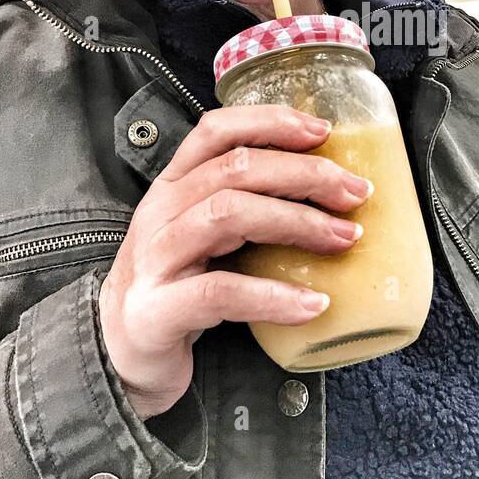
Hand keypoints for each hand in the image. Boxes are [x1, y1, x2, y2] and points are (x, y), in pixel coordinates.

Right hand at [98, 104, 371, 418]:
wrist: (122, 356)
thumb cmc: (180, 287)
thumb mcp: (208, 236)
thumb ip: (250, 208)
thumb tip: (335, 192)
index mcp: (174, 186)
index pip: (216, 131)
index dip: (271, 122)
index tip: (324, 132)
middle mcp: (160, 212)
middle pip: (235, 169)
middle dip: (304, 174)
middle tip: (356, 193)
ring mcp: (154, 259)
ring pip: (227, 215)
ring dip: (296, 222)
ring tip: (345, 239)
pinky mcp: (157, 311)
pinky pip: (220, 292)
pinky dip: (273, 296)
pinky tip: (313, 304)